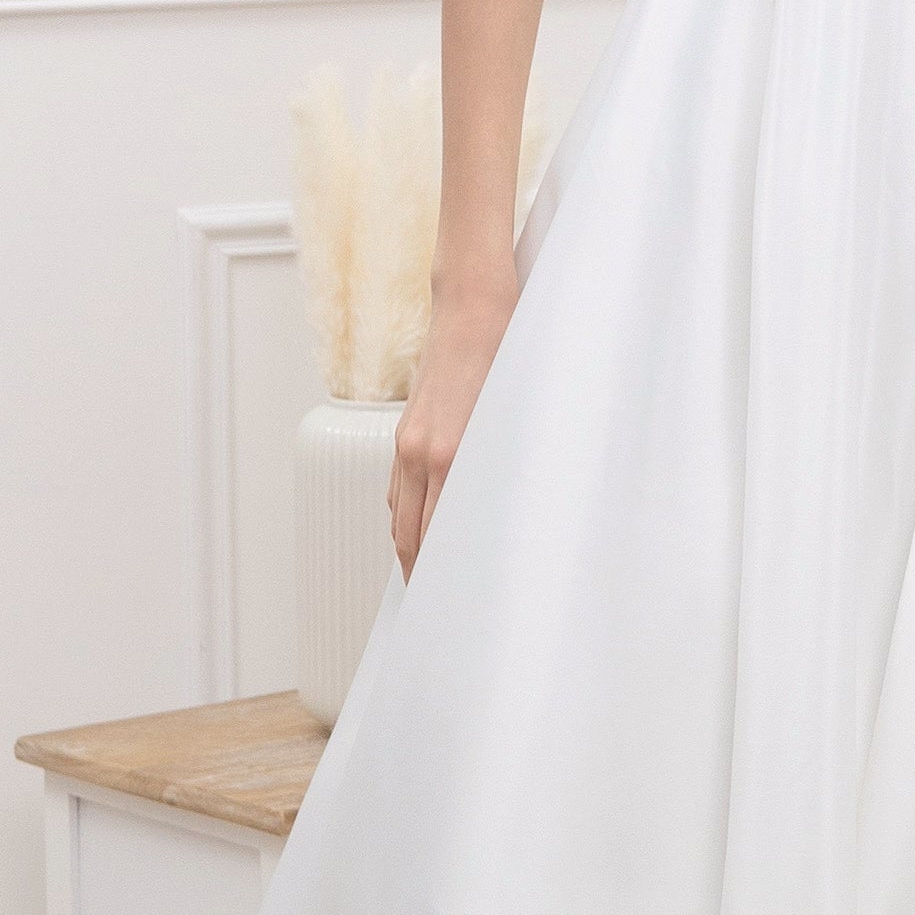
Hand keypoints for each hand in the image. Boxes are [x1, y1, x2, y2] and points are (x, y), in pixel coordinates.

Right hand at [388, 279, 515, 574]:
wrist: (475, 306)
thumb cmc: (508, 355)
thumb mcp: (517, 420)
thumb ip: (502, 471)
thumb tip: (502, 516)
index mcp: (452, 456)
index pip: (440, 537)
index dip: (444, 574)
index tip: (456, 602)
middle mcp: (421, 454)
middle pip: (410, 537)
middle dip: (421, 576)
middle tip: (440, 607)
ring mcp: (408, 443)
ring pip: (400, 515)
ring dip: (411, 549)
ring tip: (430, 580)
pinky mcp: (405, 431)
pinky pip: (397, 489)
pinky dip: (406, 516)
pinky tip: (421, 530)